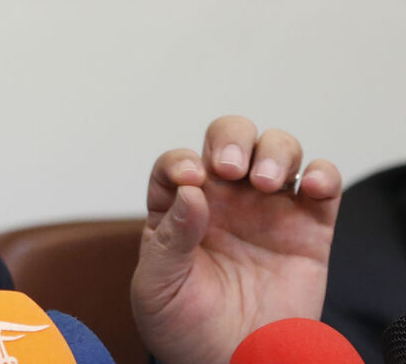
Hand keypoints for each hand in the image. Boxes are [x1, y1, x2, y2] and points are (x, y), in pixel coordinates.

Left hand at [131, 116, 340, 363]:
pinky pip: (323, 186)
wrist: (230, 363)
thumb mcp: (158, 285)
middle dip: (232, 139)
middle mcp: (224, 199)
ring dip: (274, 151)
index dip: (180, 161)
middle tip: (231, 169)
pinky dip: (322, 173)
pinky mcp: (308, 229)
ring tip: (265, 183)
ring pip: (276, 149)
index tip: (190, 178)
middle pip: (229, 138)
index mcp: (178, 207)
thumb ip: (170, 238)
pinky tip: (310, 186)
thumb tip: (191, 191)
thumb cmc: (184, 326)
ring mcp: (267, 210)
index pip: (177, 164)